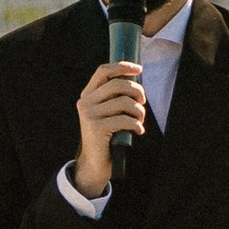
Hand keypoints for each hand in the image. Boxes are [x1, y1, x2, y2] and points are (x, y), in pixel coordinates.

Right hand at [73, 59, 149, 196]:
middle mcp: (85, 101)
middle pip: (117, 84)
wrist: (95, 162)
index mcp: (87, 94)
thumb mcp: (108, 112)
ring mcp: (89, 114)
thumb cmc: (107, 135)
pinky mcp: (96, 127)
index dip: (122, 66)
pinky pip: (125, 119)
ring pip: (124, 102)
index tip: (139, 69)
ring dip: (139, 111)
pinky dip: (136, 125)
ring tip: (140, 120)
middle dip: (137, 91)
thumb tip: (136, 80)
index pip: (103, 71)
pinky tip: (138, 131)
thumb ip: (115, 97)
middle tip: (143, 103)